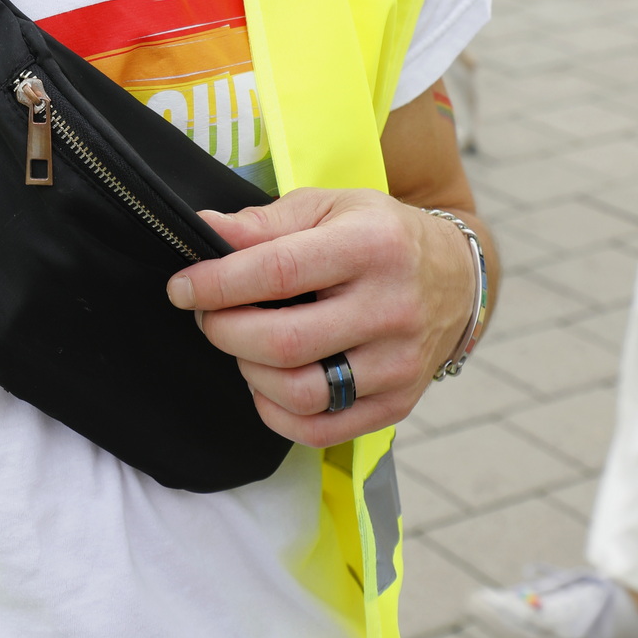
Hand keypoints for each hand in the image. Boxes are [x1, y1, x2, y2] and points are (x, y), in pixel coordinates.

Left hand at [166, 187, 475, 443]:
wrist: (456, 277)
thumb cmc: (376, 233)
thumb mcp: (326, 207)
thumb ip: (263, 222)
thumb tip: (204, 228)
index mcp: (370, 245)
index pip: (278, 271)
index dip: (217, 284)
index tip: (181, 288)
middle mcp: (391, 308)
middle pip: (283, 342)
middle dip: (224, 331)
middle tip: (208, 315)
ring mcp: (398, 364)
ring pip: (300, 393)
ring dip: (248, 372)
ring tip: (242, 343)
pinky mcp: (398, 404)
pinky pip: (320, 430)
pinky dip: (276, 412)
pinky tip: (267, 380)